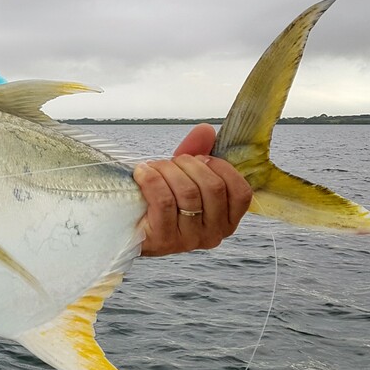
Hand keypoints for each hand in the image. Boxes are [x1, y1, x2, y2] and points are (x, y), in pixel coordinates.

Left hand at [134, 123, 252, 256]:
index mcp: (227, 220)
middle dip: (189, 164)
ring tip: (153, 167)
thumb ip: (198, 152)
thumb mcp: (184, 176)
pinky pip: (163, 201)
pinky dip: (152, 180)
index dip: (221, 167)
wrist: (129, 227)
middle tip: (172, 161)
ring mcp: (189, 240)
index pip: (240, 192)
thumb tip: (206, 129)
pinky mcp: (164, 240)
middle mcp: (213, 234)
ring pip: (188, 193)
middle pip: (212, 188)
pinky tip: (141, 173)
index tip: (200, 158)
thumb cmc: (163, 200)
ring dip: (168, 171)